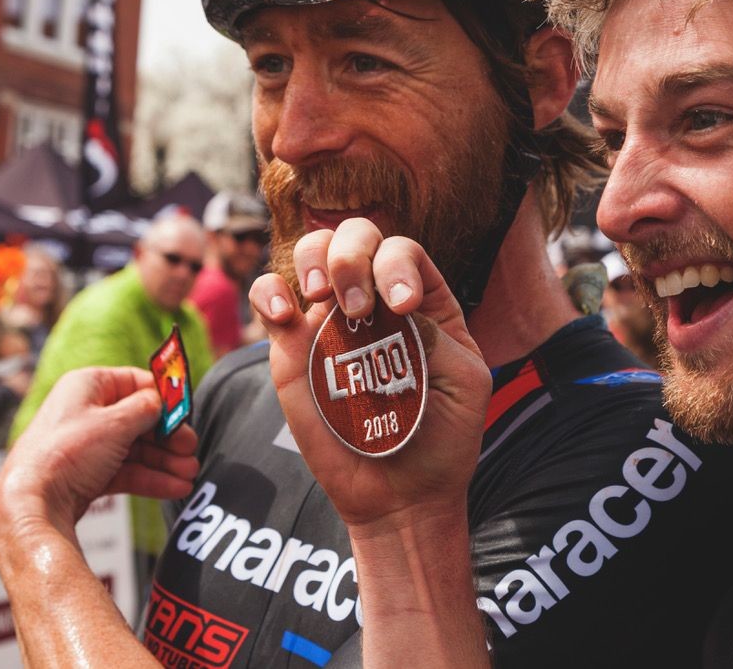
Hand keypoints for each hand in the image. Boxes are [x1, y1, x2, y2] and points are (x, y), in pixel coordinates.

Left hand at [0, 367, 198, 539]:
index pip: (136, 382)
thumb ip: (146, 409)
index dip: (164, 398)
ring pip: (136, 448)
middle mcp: (86, 411)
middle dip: (169, 437)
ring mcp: (87, 444)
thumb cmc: (66, 454)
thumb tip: (162, 403)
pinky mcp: (87, 473)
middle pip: (139, 419)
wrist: (33, 503)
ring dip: (165, 461)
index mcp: (88, 385)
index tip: (186, 413)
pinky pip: (126, 470)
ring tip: (189, 474)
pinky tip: (175, 487)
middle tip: (191, 449)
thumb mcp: (115, 423)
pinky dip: (151, 477)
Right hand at [249, 218, 491, 529]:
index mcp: (420, 301)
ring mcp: (328, 321)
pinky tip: (283, 311)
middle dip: (353, 255)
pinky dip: (269, 291)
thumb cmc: (442, 437)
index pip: (403, 252)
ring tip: (322, 296)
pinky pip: (268, 298)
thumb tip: (385, 304)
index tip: (400, 305)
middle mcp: (372, 300)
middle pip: (356, 236)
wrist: (401, 496)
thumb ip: (432, 334)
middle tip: (357, 307)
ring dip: (314, 259)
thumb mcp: (463, 381)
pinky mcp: (291, 349)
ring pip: (311, 252)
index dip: (396, 265)